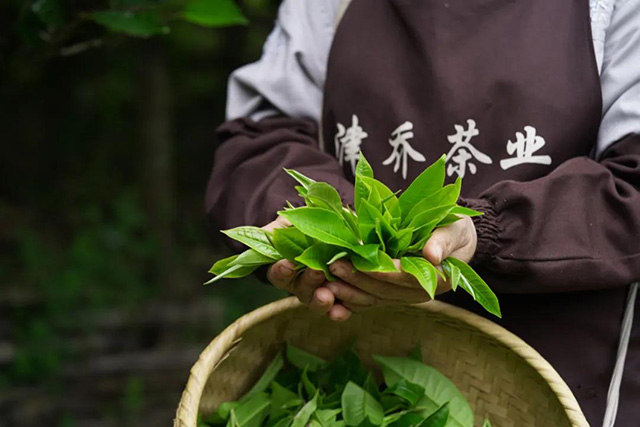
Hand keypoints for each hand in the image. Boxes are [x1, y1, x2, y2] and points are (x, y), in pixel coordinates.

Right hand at [263, 216, 376, 320]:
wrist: (334, 232)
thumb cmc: (309, 224)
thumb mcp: (295, 221)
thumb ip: (288, 224)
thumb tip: (286, 221)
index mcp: (286, 267)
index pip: (278, 273)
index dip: (281, 270)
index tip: (287, 264)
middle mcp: (301, 284)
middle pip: (300, 290)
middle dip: (308, 281)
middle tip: (317, 271)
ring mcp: (319, 292)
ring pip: (317, 302)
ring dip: (321, 301)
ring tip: (328, 296)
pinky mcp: (339, 298)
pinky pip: (338, 309)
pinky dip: (339, 312)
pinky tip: (344, 310)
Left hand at [328, 216, 476, 308]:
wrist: (454, 237)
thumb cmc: (455, 228)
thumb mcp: (455, 229)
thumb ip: (443, 241)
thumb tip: (431, 256)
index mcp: (436, 279)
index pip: (403, 278)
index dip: (379, 272)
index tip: (357, 262)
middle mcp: (418, 292)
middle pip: (383, 290)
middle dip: (356, 280)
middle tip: (332, 266)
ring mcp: (402, 295)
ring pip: (372, 298)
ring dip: (348, 292)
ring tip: (326, 281)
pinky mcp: (390, 292)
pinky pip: (368, 300)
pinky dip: (349, 298)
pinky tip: (329, 291)